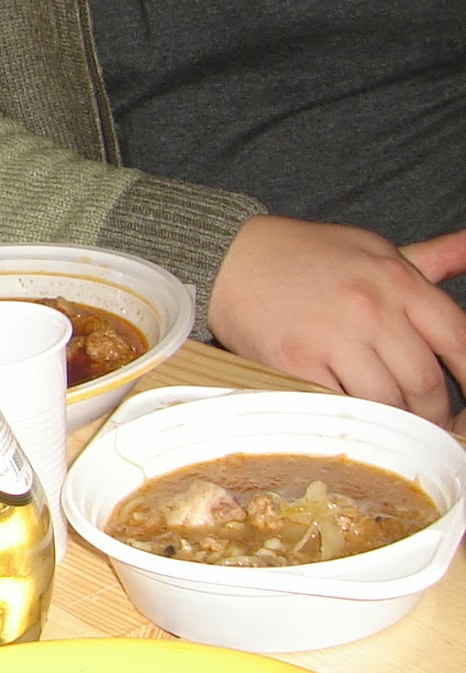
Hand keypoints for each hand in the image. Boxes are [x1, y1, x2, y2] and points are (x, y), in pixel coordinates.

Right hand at [207, 215, 465, 424]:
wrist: (230, 256)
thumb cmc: (306, 255)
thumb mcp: (372, 248)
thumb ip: (431, 257)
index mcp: (397, 279)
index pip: (460, 341)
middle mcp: (370, 307)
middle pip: (426, 383)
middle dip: (435, 414)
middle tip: (430, 423)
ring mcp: (332, 336)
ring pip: (387, 403)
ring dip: (395, 422)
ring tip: (392, 423)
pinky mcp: (295, 362)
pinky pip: (339, 406)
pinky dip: (351, 417)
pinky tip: (351, 414)